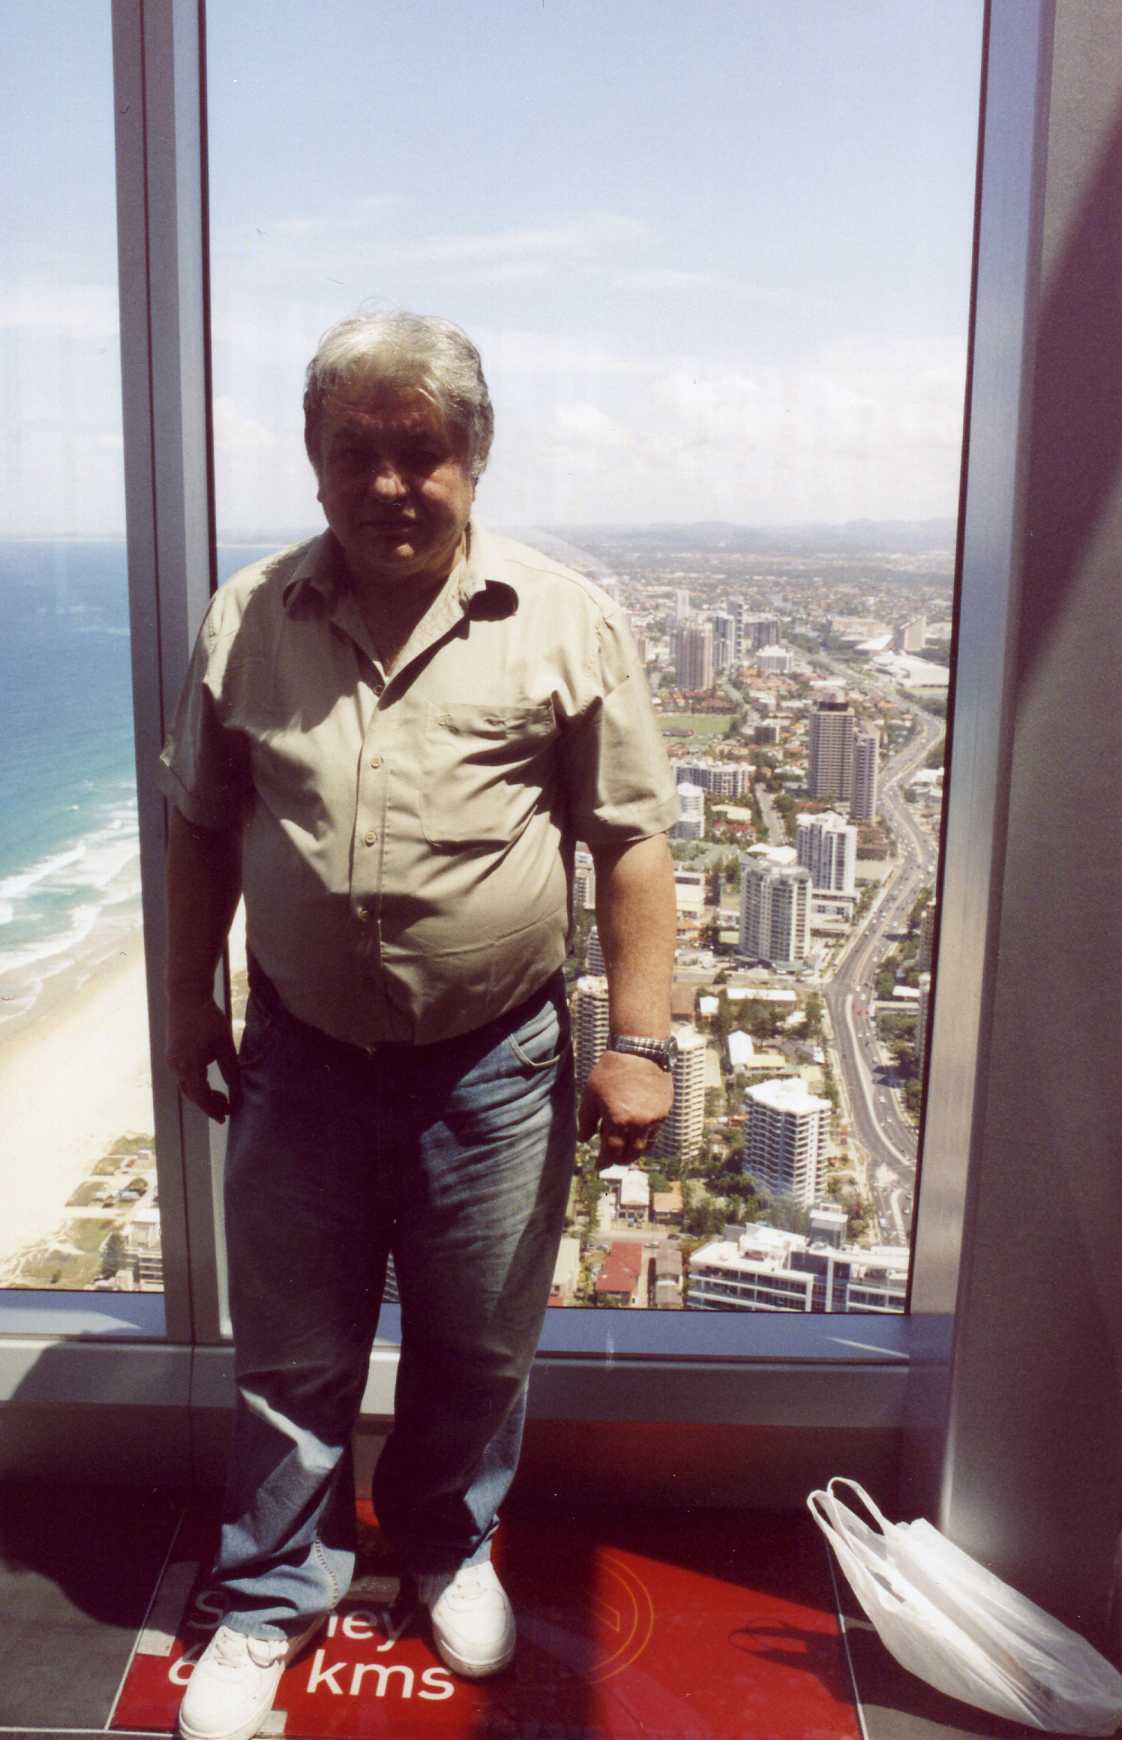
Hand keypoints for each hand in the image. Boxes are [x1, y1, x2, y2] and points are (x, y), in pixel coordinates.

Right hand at [166, 993, 239, 1122]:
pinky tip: (208, 1079)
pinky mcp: (171, 1053)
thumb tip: (236, 1087)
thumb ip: (229, 1067)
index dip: (213, 1109)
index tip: (225, 1117)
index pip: (201, 1097)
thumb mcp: (223, 1043)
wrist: (186, 995)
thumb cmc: (207, 1017)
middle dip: (209, 1104)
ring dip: (202, 1093)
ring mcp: (171, 1060)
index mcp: (188, 1066)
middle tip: (226, 1109)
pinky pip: (183, 1075)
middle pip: (192, 1094)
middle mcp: (175, 1066)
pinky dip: (196, 1082)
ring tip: (220, 1096)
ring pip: (187, 1085)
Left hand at [578, 1049, 672, 1168]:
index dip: (604, 1162)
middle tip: (612, 1160)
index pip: (612, 1152)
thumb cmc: (611, 1070)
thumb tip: (585, 1140)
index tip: (599, 1166)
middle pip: (631, 1153)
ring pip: (646, 1145)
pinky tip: (637, 1131)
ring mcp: (654, 1118)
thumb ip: (586, 1120)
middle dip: (620, 1159)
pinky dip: (645, 1136)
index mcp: (618, 1121)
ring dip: (635, 1150)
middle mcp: (639, 1124)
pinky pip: (655, 1131)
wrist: (640, 1051)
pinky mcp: (665, 1111)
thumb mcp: (591, 1094)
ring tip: (626, 1149)